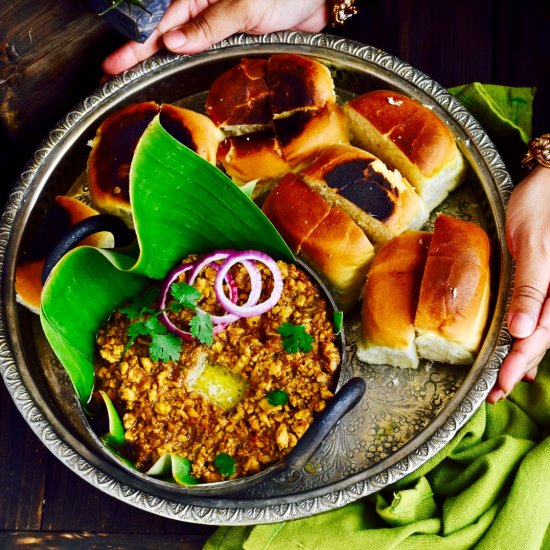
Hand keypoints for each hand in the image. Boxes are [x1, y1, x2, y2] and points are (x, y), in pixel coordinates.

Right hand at [102, 0, 328, 74]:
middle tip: (110, 76)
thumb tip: (172, 44)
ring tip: (131, 78)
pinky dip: (186, 65)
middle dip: (136, 55)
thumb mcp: (243, 6)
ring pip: (180, 46)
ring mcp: (217, 27)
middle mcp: (205, 11)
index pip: (160, 24)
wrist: (318, 3)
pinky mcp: (233, 40)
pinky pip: (203, 54)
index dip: (135, 46)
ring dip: (156, 63)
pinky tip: (171, 74)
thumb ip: (208, 25)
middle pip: (163, 35)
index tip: (112, 65)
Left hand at [488, 165, 549, 402]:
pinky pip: (541, 315)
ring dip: (523, 356)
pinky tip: (519, 346)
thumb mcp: (535, 247)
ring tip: (504, 380)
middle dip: (519, 367)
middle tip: (496, 393)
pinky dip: (528, 335)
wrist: (548, 180)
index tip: (502, 384)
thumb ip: (531, 289)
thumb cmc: (541, 207)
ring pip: (541, 331)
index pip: (540, 336)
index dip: (520, 362)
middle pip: (541, 340)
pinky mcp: (546, 281)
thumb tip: (521, 331)